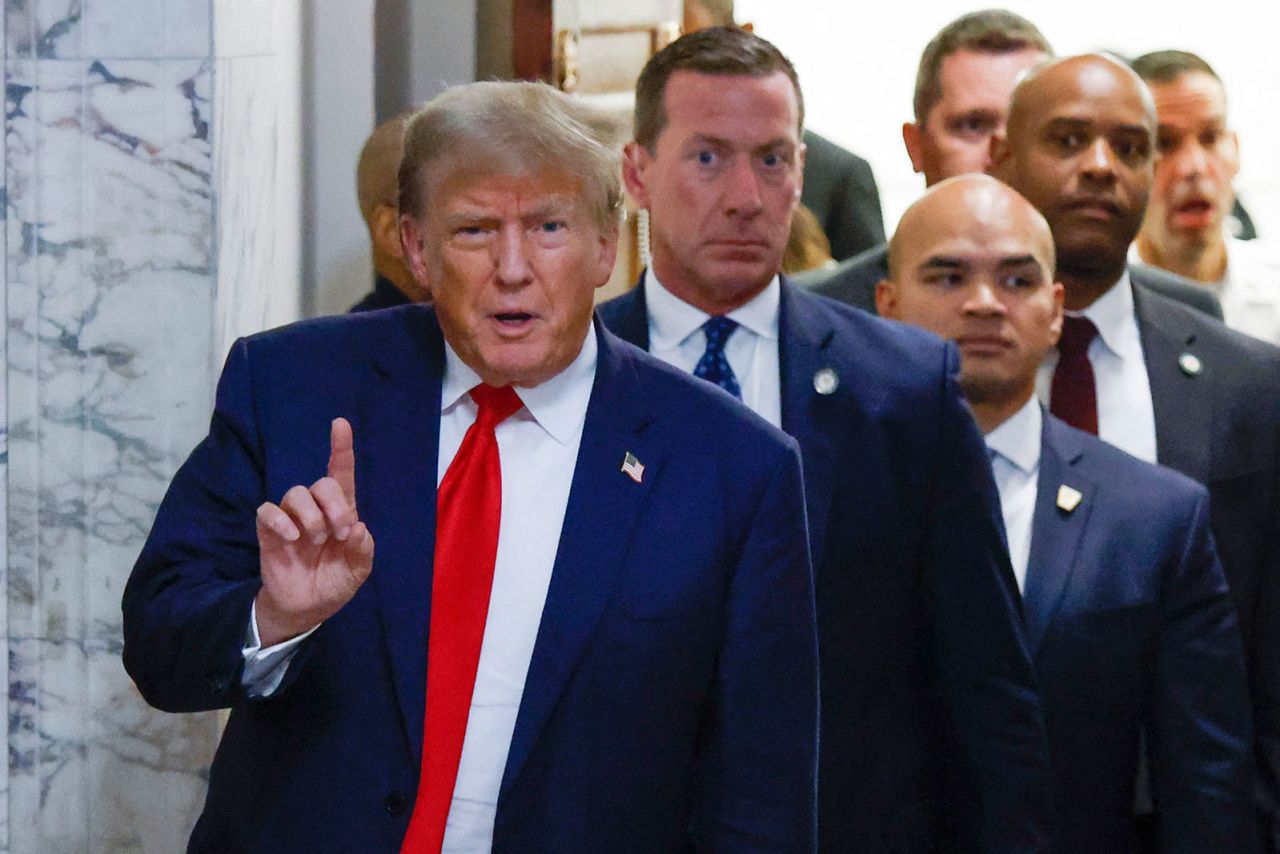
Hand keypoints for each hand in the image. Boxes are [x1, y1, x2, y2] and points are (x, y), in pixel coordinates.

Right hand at [254, 418, 374, 645]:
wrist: (305, 609)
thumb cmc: (333, 583)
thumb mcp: (357, 572)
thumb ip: (363, 551)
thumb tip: (358, 528)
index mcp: (341, 514)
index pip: (341, 474)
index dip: (341, 448)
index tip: (340, 424)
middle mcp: (316, 510)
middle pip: (321, 483)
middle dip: (335, 505)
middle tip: (339, 533)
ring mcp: (291, 520)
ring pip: (295, 493)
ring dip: (311, 515)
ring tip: (317, 539)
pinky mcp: (269, 532)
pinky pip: (267, 510)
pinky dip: (280, 520)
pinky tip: (293, 537)